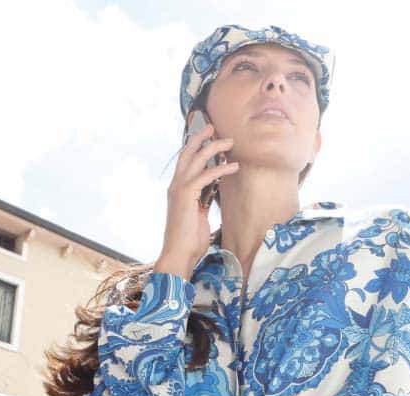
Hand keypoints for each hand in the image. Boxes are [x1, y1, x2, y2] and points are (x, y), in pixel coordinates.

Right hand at [158, 123, 238, 278]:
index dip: (196, 147)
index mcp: (177, 190)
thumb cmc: (189, 240)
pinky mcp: (186, 196)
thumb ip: (201, 203)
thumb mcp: (198, 217)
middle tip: (215, 127)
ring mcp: (179, 189)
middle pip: (187, 153)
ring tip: (230, 142)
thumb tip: (210, 197)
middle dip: (201, 138)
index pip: (186, 162)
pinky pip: (205, 176)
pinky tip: (234, 166)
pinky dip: (220, 169)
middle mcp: (175, 185)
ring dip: (214, 148)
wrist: (179, 254)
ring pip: (196, 160)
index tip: (209, 138)